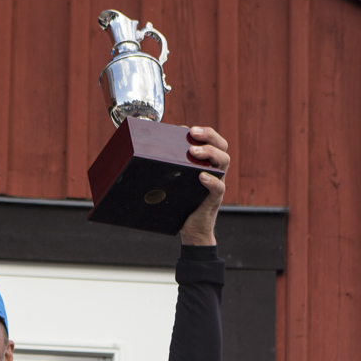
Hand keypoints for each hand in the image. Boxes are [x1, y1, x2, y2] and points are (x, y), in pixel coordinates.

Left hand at [178, 126, 229, 246]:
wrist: (190, 231)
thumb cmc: (180, 204)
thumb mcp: (174, 183)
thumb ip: (166, 170)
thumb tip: (135, 156)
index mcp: (207, 164)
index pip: (214, 141)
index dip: (204, 132)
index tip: (187, 129)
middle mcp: (215, 171)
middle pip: (222, 146)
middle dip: (209, 136)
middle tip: (193, 133)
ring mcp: (217, 183)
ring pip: (224, 161)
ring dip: (210, 153)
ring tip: (194, 152)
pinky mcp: (214, 199)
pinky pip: (219, 187)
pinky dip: (212, 181)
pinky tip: (202, 177)